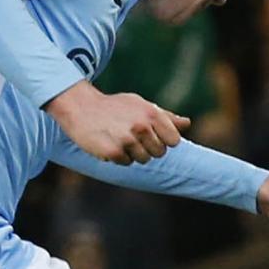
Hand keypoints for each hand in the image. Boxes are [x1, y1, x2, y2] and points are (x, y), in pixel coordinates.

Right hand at [49, 82, 187, 164]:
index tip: (150, 135)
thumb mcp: (140, 105)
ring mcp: (127, 140)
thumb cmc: (114, 107)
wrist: (80, 107)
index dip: (162, 140)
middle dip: (147, 148)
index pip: (174, 141)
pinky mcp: (112, 152)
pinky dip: (118, 157)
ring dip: (132, 153)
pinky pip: (126, 163)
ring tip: (119, 138)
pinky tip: (109, 144)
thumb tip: (187, 124)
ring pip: (143, 160)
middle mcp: (141, 126)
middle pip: (159, 153)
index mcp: (152, 114)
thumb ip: (165, 116)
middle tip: (130, 136)